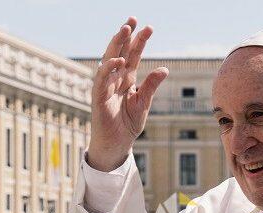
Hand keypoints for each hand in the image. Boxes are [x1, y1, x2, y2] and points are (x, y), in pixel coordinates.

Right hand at [87, 17, 168, 171]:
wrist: (117, 144)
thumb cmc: (128, 124)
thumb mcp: (144, 103)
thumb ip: (151, 85)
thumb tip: (164, 68)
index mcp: (127, 79)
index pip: (133, 55)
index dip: (139, 41)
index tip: (148, 27)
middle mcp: (115, 79)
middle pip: (120, 52)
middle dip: (126, 36)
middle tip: (133, 20)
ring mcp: (106, 86)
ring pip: (109, 60)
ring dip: (116, 45)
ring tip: (125, 30)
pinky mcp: (99, 97)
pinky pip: (102, 79)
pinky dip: (109, 69)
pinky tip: (118, 60)